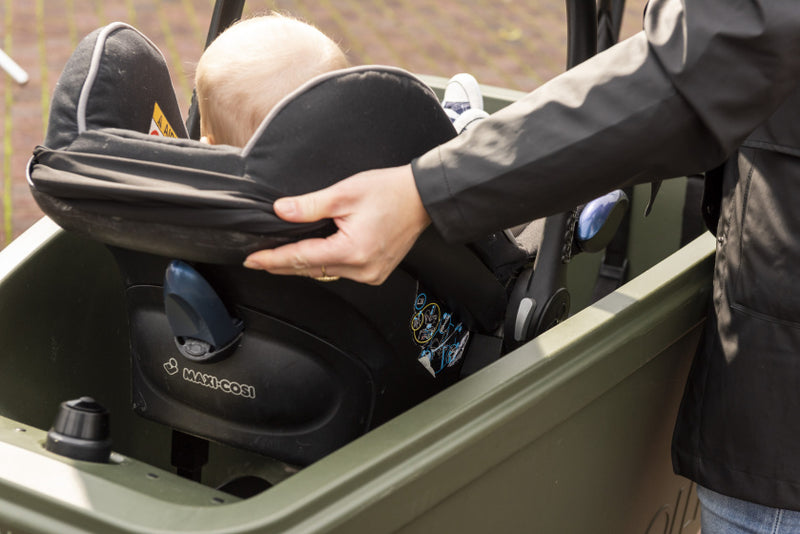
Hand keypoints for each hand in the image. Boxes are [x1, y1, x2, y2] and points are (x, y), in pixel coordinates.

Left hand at [244, 164, 430, 284]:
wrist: (422, 198)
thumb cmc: (390, 192)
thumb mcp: (344, 193)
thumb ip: (309, 206)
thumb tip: (281, 211)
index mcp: (352, 251)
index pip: (301, 258)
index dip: (273, 259)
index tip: (252, 260)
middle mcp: (362, 269)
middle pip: (311, 270)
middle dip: (283, 265)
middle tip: (257, 262)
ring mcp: (371, 274)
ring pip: (325, 274)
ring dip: (303, 266)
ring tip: (279, 258)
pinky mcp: (377, 272)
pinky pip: (341, 273)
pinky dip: (324, 265)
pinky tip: (312, 257)